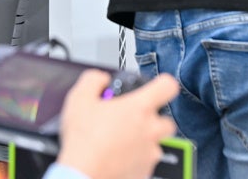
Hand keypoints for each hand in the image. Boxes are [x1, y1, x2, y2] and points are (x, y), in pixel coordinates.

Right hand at [55, 70, 178, 178]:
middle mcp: (150, 131)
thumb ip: (93, 79)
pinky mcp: (145, 172)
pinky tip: (117, 157)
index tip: (157, 87)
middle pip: (167, 120)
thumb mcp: (79, 99)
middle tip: (132, 120)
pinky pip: (146, 162)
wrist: (82, 176)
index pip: (168, 86)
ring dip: (143, 141)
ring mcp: (149, 154)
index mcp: (139, 108)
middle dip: (153, 119)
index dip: (164, 83)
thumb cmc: (84, 142)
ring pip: (156, 144)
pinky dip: (135, 159)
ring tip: (120, 142)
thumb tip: (100, 79)